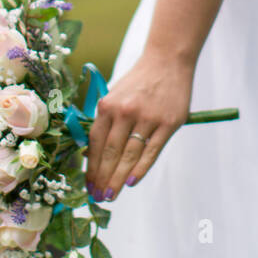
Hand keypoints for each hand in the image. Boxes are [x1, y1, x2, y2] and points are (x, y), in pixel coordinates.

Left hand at [84, 50, 193, 201]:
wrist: (168, 61)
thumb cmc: (138, 82)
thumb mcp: (115, 96)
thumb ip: (105, 122)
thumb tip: (92, 154)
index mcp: (108, 105)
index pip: (95, 142)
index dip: (91, 166)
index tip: (88, 184)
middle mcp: (125, 112)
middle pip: (110, 152)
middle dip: (103, 178)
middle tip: (98, 196)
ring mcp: (148, 118)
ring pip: (129, 155)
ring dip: (118, 178)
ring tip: (111, 195)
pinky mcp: (169, 123)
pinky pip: (152, 151)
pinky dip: (141, 168)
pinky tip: (131, 182)